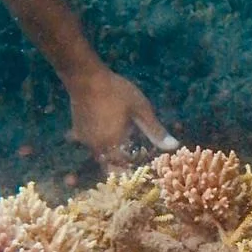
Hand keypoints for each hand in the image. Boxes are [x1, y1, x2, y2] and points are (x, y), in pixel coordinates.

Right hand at [64, 63, 178, 166]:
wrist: (85, 78)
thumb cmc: (115, 92)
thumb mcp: (140, 110)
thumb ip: (155, 130)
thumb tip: (173, 146)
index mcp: (113, 145)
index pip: (123, 171)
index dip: (132, 173)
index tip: (142, 172)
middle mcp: (97, 148)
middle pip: (109, 166)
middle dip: (121, 166)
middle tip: (133, 160)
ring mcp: (85, 140)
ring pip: (100, 156)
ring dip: (110, 154)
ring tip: (122, 144)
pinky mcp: (78, 131)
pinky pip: (91, 144)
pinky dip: (101, 143)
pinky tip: (108, 130)